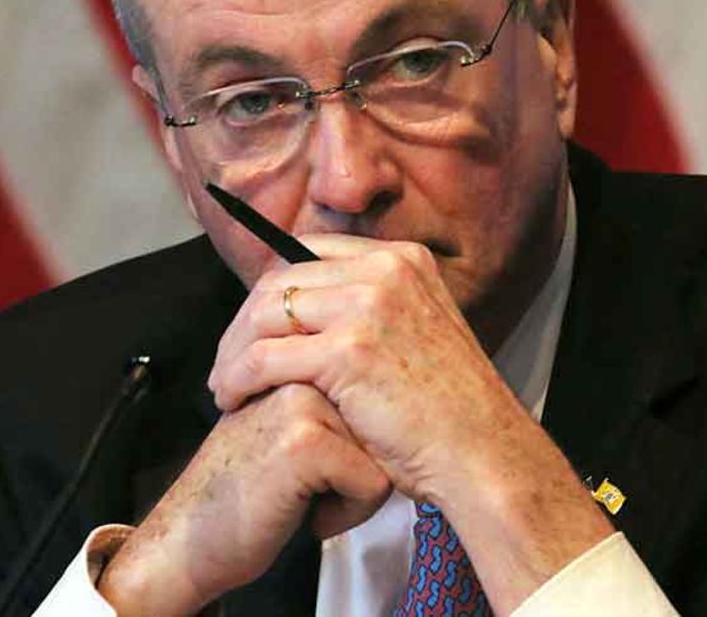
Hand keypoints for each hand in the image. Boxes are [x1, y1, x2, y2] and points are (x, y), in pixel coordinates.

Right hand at [97, 383, 389, 615]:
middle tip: (306, 486)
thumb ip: (320, 397)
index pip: (369, 396)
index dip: (353, 444)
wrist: (189, 533)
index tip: (312, 467)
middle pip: (379, 423)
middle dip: (357, 465)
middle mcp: (299, 371)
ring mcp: (302, 402)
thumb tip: (379, 393)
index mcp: (293, 360)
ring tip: (305, 498)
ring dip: (353, 490)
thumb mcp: (277, 421)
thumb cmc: (238, 488)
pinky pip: (372, 484)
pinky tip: (306, 516)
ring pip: (382, 452)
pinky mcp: (307, 442)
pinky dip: (348, 513)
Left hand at [208, 234, 522, 502]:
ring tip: (223, 384)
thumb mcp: (419, 331)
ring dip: (233, 350)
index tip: (252, 325)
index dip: (273, 289)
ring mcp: (367, 305)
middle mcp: (385, 269)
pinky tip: (232, 399)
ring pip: (266, 312)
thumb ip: (373, 310)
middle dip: (244, 321)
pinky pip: (266, 357)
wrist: (482, 453)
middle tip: (227, 360)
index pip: (309, 253)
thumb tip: (314, 310)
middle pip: (281, 279)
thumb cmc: (448, 411)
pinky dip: (238, 378)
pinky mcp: (347, 350)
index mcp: (402, 259)